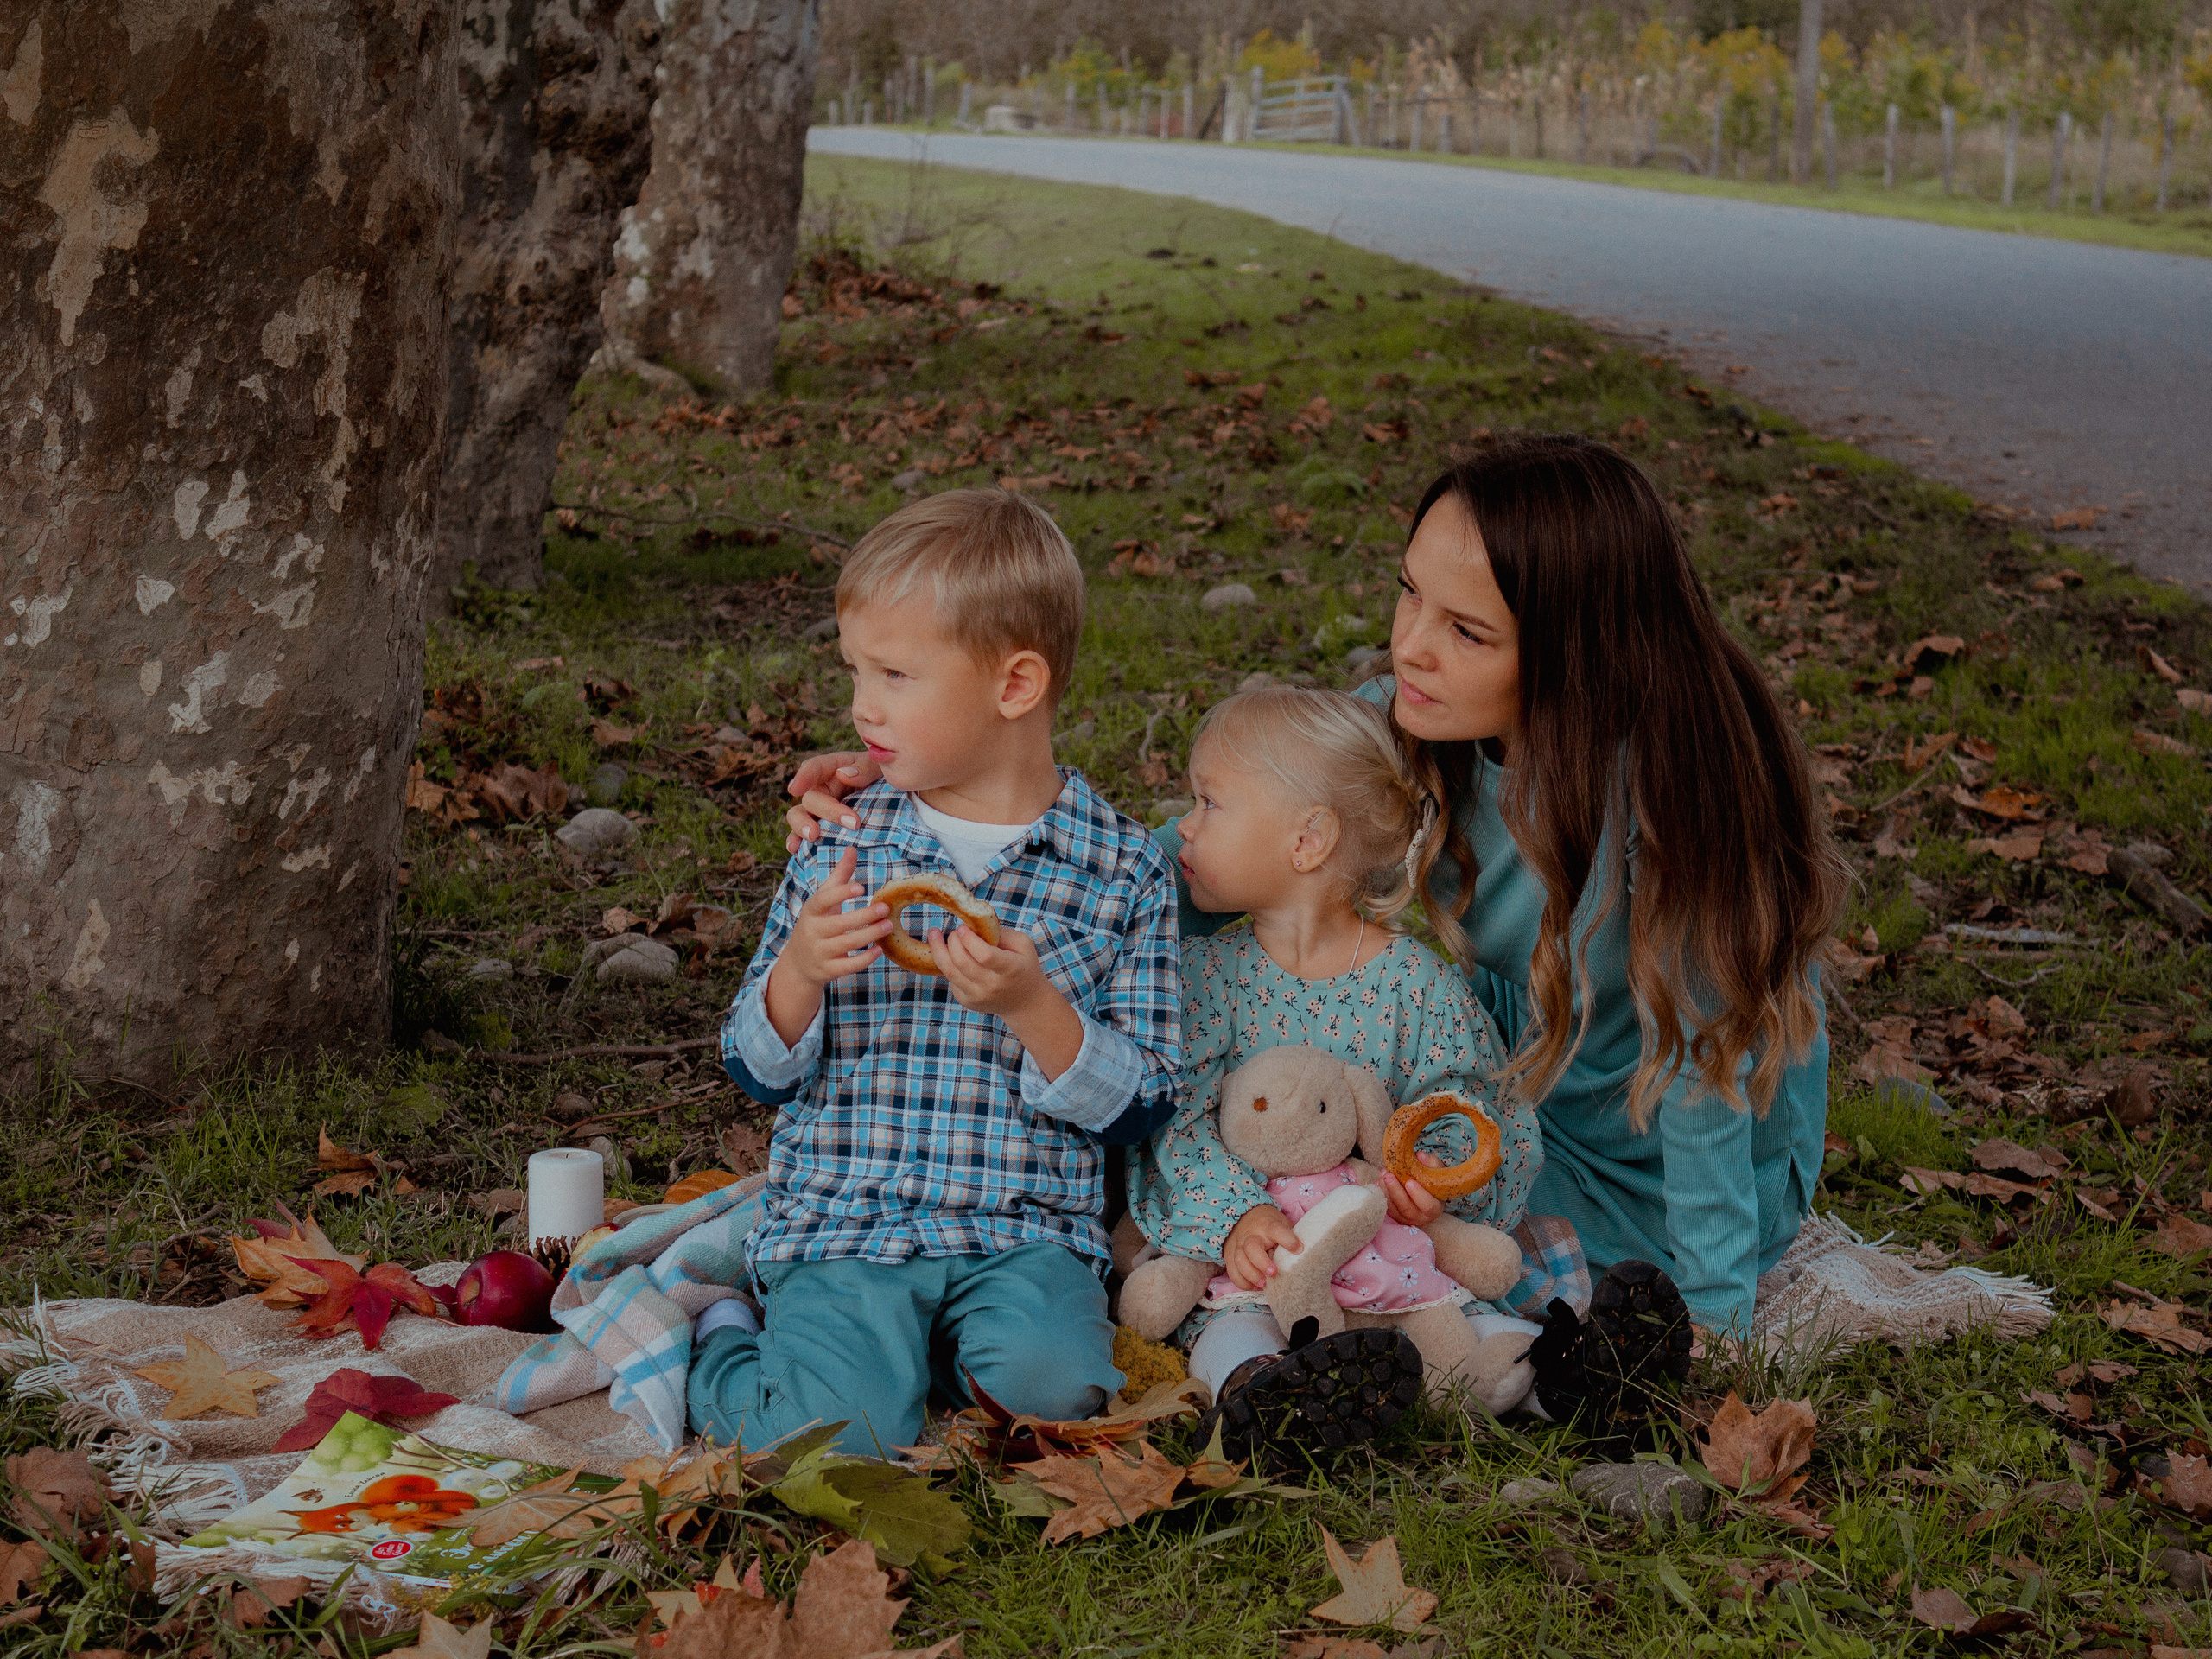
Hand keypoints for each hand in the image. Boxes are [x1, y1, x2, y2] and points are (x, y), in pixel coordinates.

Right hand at [762, 848, 888, 1046]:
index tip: (860, 887)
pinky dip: (864, 959)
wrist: (798, 963)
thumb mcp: (823, 900)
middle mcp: (813, 932)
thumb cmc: (817, 923)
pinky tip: (879, 950)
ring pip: (846, 944)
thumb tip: (852, 848)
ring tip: (888, 926)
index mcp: (811, 912)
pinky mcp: (828, 970)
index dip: (840, 893)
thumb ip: (839, 876)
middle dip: (863, 916)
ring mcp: (820, 952)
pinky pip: (848, 966)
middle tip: (886, 908)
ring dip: (869, 935)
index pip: (823, 900)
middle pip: (839, 924)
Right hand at [783, 752, 877, 851]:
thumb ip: (864, 769)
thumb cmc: (883, 776)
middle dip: (828, 810)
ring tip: (813, 836)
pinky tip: (794, 849)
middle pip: (812, 797)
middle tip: (852, 823)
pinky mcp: (821, 827)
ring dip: (802, 826)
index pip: (815, 768)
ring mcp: (819, 809)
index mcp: (834, 768)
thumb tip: (843, 775)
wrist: (891, 798)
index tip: (794, 789)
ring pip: (799, 815)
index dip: (803, 777)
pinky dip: (796, 841)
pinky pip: (803, 834)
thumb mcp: (879, 767)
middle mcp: (822, 788)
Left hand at [931, 924, 1049, 1018]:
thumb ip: (1000, 933)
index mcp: (1010, 969)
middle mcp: (993, 986)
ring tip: (934, 934)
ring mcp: (978, 996)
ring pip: (949, 971)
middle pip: (962, 962)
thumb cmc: (1023, 966)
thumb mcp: (1023, 944)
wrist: (1024, 1001)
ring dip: (939, 950)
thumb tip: (974, 924)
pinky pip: (950, 979)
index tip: (963, 928)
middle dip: (953, 941)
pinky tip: (950, 954)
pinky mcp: (967, 1001)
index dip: (969, 940)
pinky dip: (947, 963)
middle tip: (955, 931)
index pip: (985, 956)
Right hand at [1224, 1204, 1300, 1291]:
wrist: (1243, 1217)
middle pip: (1252, 1248)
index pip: (1276, 1230)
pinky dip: (1242, 1282)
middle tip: (1273, 1273)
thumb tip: (1307, 1254)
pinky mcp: (1230, 1256)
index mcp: (1268, 1226)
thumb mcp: (1281, 1223)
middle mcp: (1251, 1235)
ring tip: (1263, 1285)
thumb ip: (1290, 1237)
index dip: (1287, 1239)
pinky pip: (1233, 1272)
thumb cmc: (1268, 1224)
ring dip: (1251, 1275)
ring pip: (1240, 1261)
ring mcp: (1238, 1245)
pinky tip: (1253, 1286)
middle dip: (1262, 1263)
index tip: (1298, 1249)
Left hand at [1381, 1151, 1446, 1228]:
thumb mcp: (1436, 1171)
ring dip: (1386, 1190)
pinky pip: (1386, 1206)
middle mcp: (1420, 1218)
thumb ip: (1431, 1163)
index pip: (1428, 1206)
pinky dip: (1381, 1192)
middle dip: (1395, 1191)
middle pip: (1406, 1208)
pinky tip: (1380, 1179)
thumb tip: (1419, 1155)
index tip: (1409, 1182)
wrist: (1425, 1192)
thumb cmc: (1433, 1182)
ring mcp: (1405, 1218)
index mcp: (1434, 1209)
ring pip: (1393, 1208)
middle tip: (1389, 1176)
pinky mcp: (1394, 1215)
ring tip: (1383, 1173)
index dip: (1418, 1195)